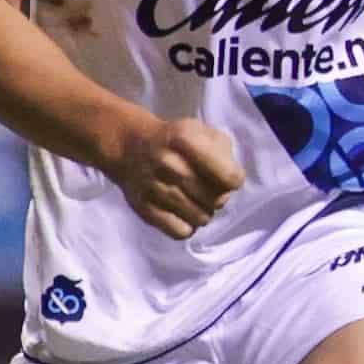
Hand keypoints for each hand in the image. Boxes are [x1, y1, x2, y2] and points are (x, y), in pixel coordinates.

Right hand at [109, 115, 243, 239]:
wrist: (129, 147)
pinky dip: (187, 226)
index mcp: (186, 140)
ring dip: (203, 211)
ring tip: (194, 198)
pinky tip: (182, 212)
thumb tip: (228, 186)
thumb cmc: (175, 140)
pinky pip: (181, 231)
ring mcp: (155, 189)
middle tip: (206, 187)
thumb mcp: (203, 131)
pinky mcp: (144, 209)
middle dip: (218, 196)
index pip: (229, 177)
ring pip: (201, 218)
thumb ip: (223, 153)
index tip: (226, 176)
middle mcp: (169, 164)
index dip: (233, 179)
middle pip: (217, 200)